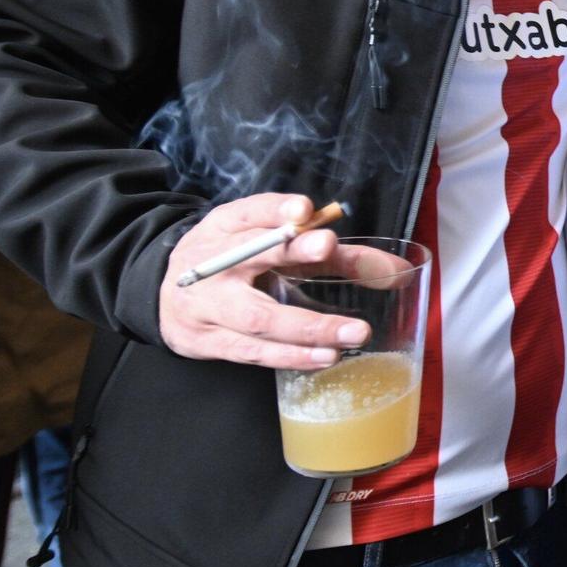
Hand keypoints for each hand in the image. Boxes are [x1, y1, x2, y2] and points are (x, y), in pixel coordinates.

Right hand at [158, 194, 378, 367]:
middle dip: (290, 251)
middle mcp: (214, 261)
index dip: (276, 210)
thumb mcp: (274, 248)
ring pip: (257, 316)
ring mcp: (208, 304)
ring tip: (352, 334)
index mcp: (227, 227)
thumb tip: (399, 271)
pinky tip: (324, 357)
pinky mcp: (208, 342)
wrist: (167, 297)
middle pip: (251, 256)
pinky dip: (290, 356)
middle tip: (328, 247)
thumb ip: (333, 255)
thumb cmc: (238, 266)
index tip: (304, 209)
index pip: (250, 211)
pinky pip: (252, 352)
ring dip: (307, 327)